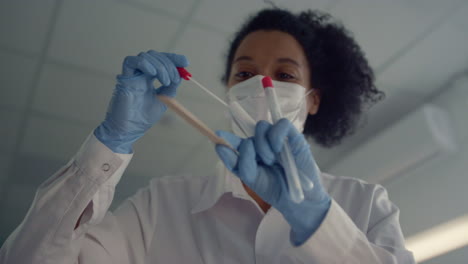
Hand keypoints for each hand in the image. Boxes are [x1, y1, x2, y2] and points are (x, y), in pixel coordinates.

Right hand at [94, 50, 188, 152]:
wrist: (130, 129)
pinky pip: (130, 61)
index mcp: (149, 78)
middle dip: (169, 64)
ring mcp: (132, 75)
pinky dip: (144, 63)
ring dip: (160, 66)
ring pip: (146, 56)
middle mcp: (140, 74)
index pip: (162, 61)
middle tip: (175, 78)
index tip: (186, 62)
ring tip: (166, 81)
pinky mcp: (124, 78)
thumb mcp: (164, 100)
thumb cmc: (144, 118)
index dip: (174, 59)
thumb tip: (180, 76)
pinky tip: (153, 73)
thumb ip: (171, 87)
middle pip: (155, 56)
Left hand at [215, 119, 330, 244]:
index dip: (228, 138)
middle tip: (262, 162)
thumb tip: (219, 146)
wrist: (298, 198)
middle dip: (251, 147)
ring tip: (271, 159)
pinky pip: (281, 124)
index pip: (237, 142)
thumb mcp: (251, 178)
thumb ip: (236, 162)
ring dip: (262, 143)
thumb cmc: (274, 188)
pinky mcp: (292, 136)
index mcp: (251, 154)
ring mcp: (277, 139)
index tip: (218, 136)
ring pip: (262, 126)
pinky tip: (278, 148)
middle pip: (250, 133)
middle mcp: (263, 144)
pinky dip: (276, 135)